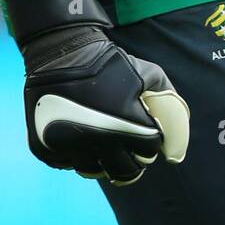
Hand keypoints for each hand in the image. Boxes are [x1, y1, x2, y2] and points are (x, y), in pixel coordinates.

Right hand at [7, 0, 189, 182]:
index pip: (149, 151)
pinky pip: (71, 164)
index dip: (150, 141)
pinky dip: (79, 155)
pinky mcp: (49, 151)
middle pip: (126, 172)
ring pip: (97, 172)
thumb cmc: (108, 63)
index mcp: (127, 127)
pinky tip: (82, 137)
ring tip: (105, 142)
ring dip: (105, 160)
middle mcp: (99, 144)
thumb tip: (175, 149)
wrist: (61, 53)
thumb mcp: (147, 74)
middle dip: (132, 159)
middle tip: (127, 143)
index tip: (143, 131)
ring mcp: (71, 150)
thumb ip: (168, 104)